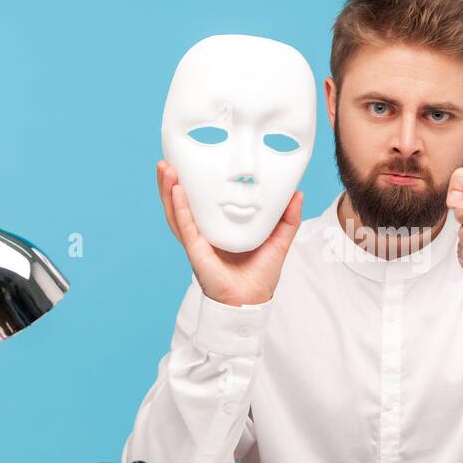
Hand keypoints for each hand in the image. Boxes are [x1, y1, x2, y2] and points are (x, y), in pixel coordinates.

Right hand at [156, 160, 302, 306]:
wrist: (252, 302)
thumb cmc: (260, 275)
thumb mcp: (279, 240)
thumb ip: (287, 218)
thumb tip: (297, 193)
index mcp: (218, 228)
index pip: (201, 200)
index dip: (192, 181)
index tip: (188, 160)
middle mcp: (203, 233)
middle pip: (180, 203)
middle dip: (171, 181)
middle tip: (168, 159)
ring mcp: (197, 242)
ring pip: (175, 212)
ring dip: (168, 190)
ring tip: (165, 168)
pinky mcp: (196, 252)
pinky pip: (186, 227)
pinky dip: (180, 209)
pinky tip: (176, 192)